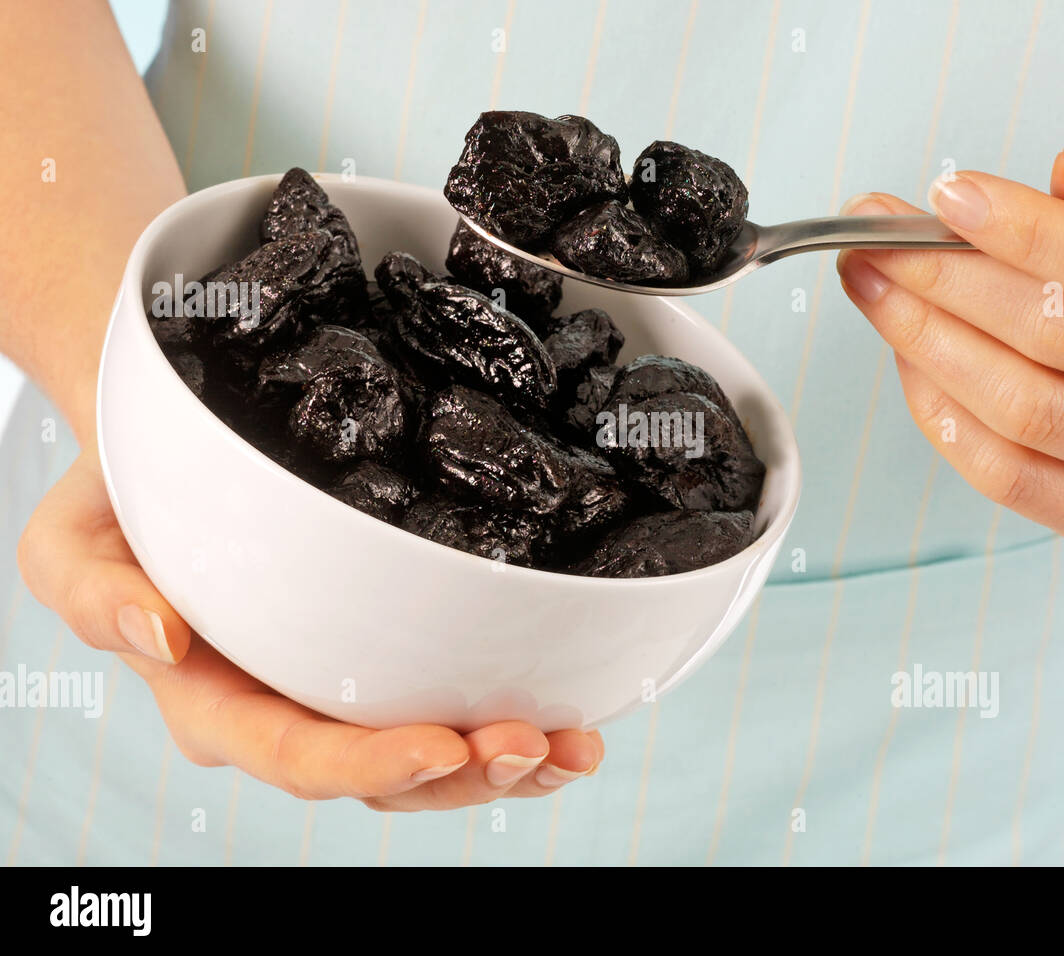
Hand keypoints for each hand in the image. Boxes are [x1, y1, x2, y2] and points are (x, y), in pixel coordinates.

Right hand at [18, 449, 602, 808]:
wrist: (172, 467)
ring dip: (506, 761)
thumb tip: (160, 637)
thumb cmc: (124, 503)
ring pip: (429, 758)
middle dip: (463, 771)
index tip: (442, 746)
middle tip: (534, 743)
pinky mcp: (386, 663)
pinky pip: (451, 707)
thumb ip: (91, 592)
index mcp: (215, 700)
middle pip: (378, 772)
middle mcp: (286, 711)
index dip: (366, 761)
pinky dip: (513, 718)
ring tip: (574, 744)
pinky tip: (571, 718)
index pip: (292, 754)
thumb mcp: (68, 540)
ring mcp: (341, 694)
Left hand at [837, 131, 1063, 546]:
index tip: (947, 196)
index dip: (1029, 233)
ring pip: (1024, 413)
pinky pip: (1008, 477)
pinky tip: (909, 359)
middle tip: (875, 243)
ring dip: (927, 346)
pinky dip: (943, 416)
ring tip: (876, 290)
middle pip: (1061, 344)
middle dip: (947, 285)